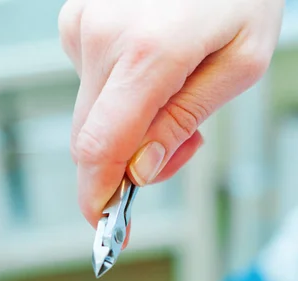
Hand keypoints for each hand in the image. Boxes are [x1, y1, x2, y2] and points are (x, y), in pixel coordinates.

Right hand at [58, 0, 283, 225]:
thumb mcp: (239, 64)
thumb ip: (182, 122)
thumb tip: (140, 170)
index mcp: (148, 53)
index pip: (100, 149)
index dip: (97, 196)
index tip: (105, 225)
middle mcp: (102, 38)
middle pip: (90, 140)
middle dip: (124, 164)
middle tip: (173, 151)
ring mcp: (83, 25)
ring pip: (89, 114)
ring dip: (125, 127)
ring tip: (173, 96)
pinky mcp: (77, 20)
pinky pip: (88, 83)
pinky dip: (116, 95)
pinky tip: (150, 69)